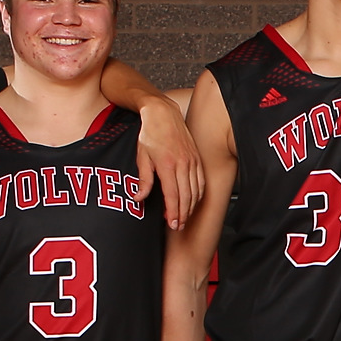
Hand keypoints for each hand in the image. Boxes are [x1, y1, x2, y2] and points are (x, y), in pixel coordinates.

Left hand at [132, 98, 204, 229]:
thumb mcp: (142, 157)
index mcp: (167, 165)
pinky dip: (198, 194)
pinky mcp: (197, 158)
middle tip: (178, 226)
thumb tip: (139, 198)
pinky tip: (193, 201)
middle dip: (183, 214)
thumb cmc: (150, 133)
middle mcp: (183, 164)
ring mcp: (192, 161)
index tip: (172, 223)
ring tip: (184, 217)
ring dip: (191, 207)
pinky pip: (201, 181)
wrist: (162, 114)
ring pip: (196, 191)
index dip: (173, 212)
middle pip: (187, 197)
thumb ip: (143, 180)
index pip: (173, 195)